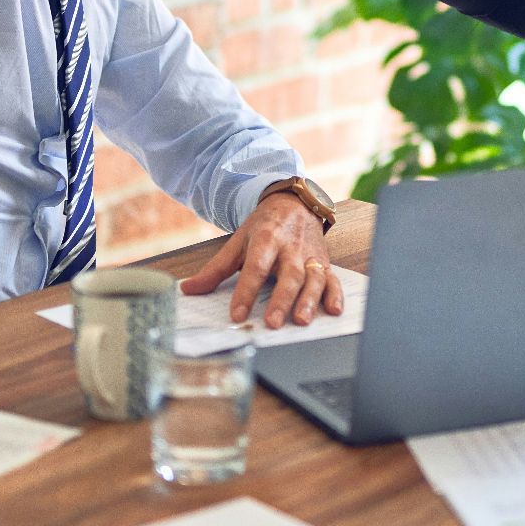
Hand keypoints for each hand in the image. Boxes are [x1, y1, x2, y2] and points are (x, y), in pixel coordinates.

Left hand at [179, 188, 342, 327]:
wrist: (295, 203)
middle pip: (289, 274)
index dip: (246, 291)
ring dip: (309, 300)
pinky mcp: (324, 263)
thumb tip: (188, 289)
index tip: (237, 314)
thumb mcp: (238, 242)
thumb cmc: (265, 227)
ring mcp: (310, 256)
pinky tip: (333, 310)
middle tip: (272, 322)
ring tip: (300, 320)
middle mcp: (291, 247)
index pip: (255, 267)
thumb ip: (215, 269)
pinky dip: (335, 295)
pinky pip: (333, 279)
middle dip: (281, 299)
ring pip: (313, 278)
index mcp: (266, 239)